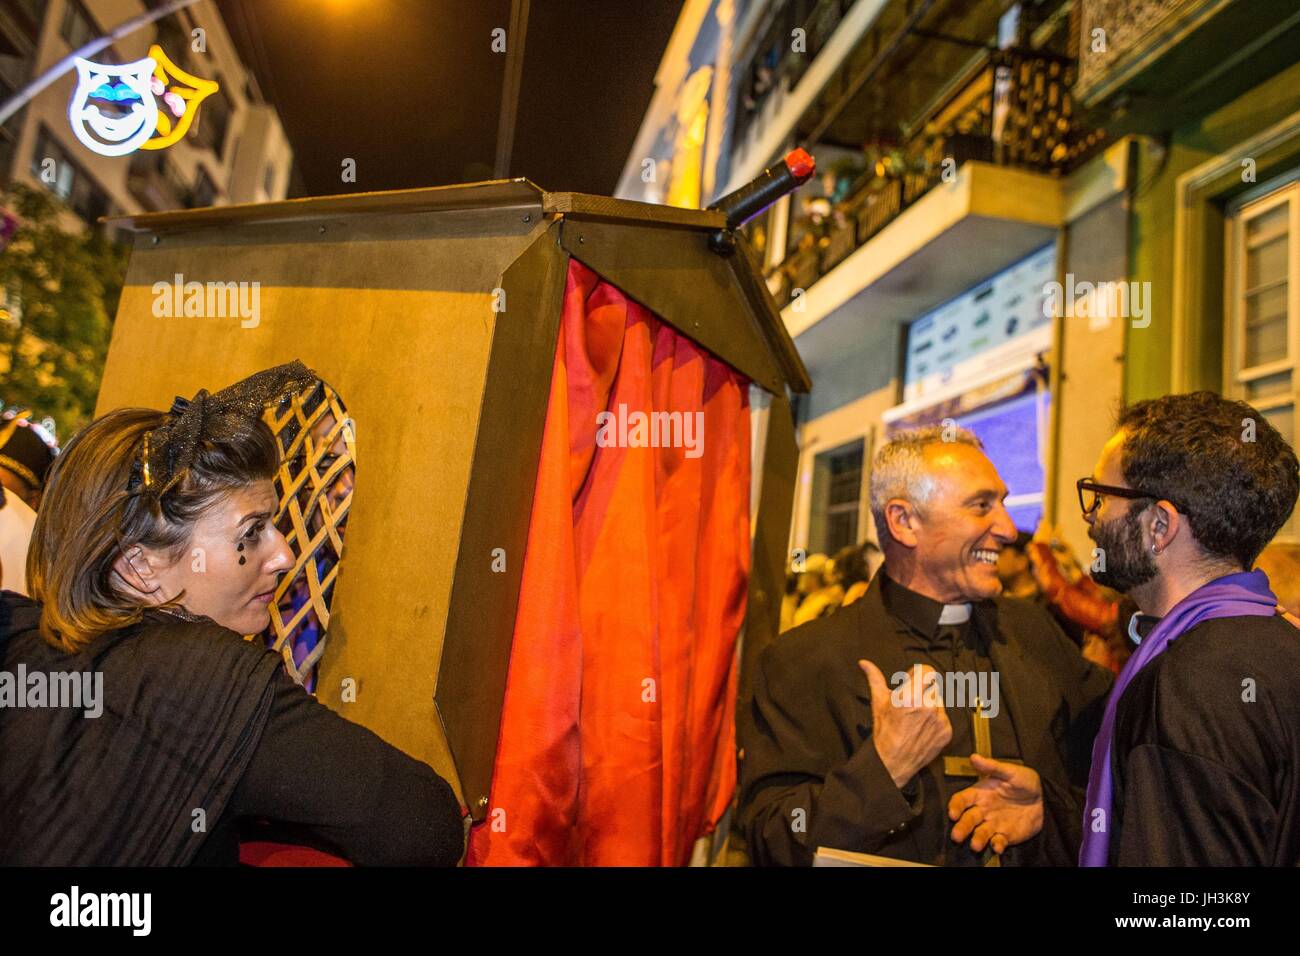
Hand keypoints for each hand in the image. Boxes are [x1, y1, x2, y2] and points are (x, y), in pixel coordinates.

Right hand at [859, 659, 950, 789]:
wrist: (892, 762)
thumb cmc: (884, 731)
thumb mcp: (878, 702)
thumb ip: (874, 678)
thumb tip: (864, 663)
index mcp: (911, 697)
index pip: (928, 671)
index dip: (919, 673)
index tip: (912, 680)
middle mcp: (928, 706)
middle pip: (933, 685)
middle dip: (923, 689)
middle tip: (912, 700)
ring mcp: (939, 720)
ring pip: (939, 701)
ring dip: (930, 704)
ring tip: (916, 716)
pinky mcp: (946, 731)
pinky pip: (944, 717)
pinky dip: (935, 719)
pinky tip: (922, 727)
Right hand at [947, 753, 1043, 854]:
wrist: (1045, 799)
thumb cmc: (1024, 781)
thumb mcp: (1010, 771)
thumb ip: (992, 766)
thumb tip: (973, 757)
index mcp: (980, 793)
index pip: (962, 800)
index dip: (955, 806)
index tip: (953, 813)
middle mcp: (982, 810)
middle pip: (968, 819)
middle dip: (961, 828)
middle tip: (956, 836)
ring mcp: (993, 824)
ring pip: (980, 833)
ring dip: (977, 839)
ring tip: (976, 845)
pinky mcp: (1005, 835)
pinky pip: (998, 842)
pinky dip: (996, 845)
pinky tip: (997, 846)